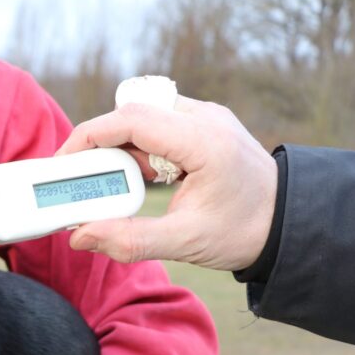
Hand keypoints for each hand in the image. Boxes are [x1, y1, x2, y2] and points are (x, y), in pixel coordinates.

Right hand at [57, 96, 277, 270]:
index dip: (89, 136)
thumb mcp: (185, 242)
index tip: (63, 161)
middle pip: (133, 112)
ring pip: (143, 116)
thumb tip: (80, 236)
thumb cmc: (244, 232)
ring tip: (106, 182)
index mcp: (203, 141)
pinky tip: (135, 178)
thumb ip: (129, 240)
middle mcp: (205, 119)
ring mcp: (206, 118)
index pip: (132, 119)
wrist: (290, 224)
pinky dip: (137, 147)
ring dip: (118, 145)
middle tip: (77, 175)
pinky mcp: (203, 126)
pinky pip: (158, 124)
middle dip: (98, 142)